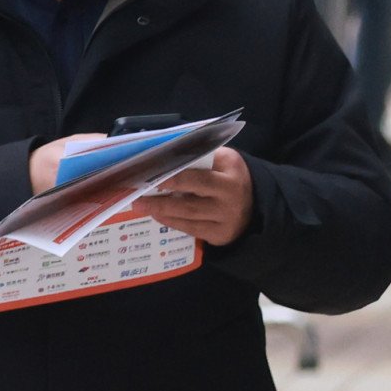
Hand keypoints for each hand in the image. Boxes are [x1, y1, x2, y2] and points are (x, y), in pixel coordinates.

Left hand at [137, 148, 254, 244]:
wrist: (255, 202)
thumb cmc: (229, 176)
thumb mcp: (222, 160)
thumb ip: (199, 157)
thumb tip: (163, 156)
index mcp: (230, 176)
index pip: (196, 177)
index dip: (170, 177)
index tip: (148, 175)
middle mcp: (230, 199)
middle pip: (188, 202)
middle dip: (159, 200)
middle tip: (136, 196)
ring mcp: (226, 220)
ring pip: (186, 216)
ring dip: (160, 210)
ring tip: (139, 205)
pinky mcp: (220, 234)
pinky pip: (190, 229)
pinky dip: (170, 221)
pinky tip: (157, 214)